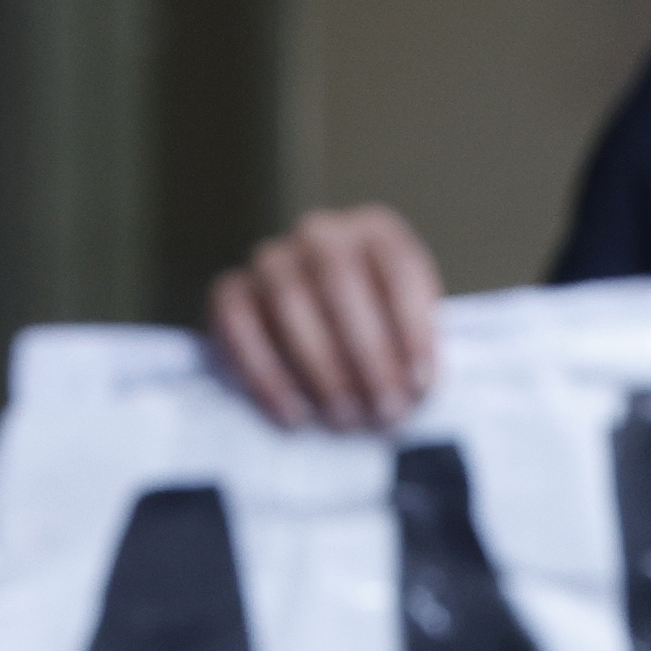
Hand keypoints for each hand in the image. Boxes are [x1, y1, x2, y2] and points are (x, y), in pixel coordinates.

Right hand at [207, 205, 442, 430]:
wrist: (321, 326)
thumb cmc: (380, 329)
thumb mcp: (410, 325)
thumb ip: (415, 344)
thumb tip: (414, 390)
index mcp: (377, 231)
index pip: (400, 271)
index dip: (414, 331)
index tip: (421, 383)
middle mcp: (321, 234)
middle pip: (340, 284)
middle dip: (367, 355)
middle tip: (385, 411)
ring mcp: (270, 260)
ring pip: (288, 305)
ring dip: (321, 370)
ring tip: (346, 419)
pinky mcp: (229, 292)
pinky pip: (239, 329)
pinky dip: (267, 377)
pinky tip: (295, 415)